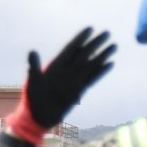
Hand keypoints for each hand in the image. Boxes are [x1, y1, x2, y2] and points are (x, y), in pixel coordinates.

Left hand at [5, 28, 114, 145]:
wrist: (39, 117)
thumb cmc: (33, 100)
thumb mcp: (32, 82)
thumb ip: (34, 67)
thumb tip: (32, 52)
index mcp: (56, 66)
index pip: (71, 49)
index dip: (80, 38)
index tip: (90, 29)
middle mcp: (67, 71)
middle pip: (85, 54)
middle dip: (95, 43)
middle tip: (107, 33)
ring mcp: (74, 80)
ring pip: (91, 65)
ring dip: (102, 55)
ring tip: (113, 46)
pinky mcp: (79, 90)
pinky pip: (93, 78)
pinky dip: (101, 71)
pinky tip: (109, 64)